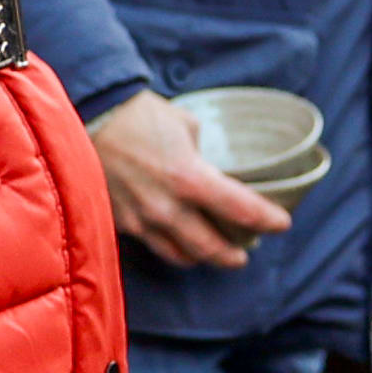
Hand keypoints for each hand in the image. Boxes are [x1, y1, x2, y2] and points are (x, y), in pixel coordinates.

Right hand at [91, 90, 288, 270]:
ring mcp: (143, 221)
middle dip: (234, 255)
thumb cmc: (139, 115)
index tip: (282, 223)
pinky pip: (154, 246)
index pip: (242, 210)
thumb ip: (201, 153)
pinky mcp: (122, 223)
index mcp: (191, 179)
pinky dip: (172, 247)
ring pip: (182, 256)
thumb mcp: (185, 125)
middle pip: (213, 248)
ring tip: (213, 253)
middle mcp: (169, 208)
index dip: (268, 220)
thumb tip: (207, 165)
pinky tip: (178, 241)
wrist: (89, 118)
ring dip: (203, 258)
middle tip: (244, 253)